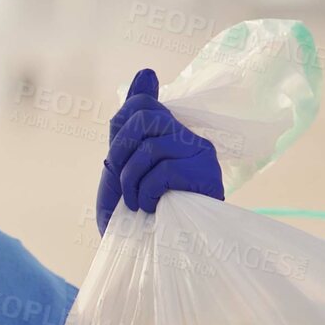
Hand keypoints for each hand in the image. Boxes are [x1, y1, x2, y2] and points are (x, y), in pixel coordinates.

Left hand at [96, 68, 224, 234]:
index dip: (119, 132)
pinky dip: (147, 192)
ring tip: (137, 202)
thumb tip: (147, 71)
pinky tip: (152, 208)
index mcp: (168, 132)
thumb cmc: (131, 213)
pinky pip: (164, 170)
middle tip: (123, 184)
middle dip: (121, 154)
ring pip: (152, 147)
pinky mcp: (207, 176)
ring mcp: (201, 155)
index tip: (118, 163)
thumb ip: (127, 123)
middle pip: (145, 117)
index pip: (141, 103)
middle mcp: (189, 137)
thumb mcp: (119, 164)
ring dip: (132, 181)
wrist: (142, 253)